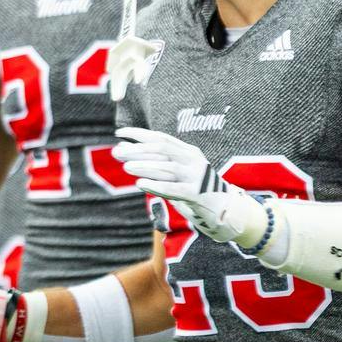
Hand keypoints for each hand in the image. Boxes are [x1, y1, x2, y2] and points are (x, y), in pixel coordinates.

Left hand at [112, 127, 265, 249]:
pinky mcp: (198, 194)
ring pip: (168, 167)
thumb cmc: (193, 189)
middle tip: (117, 152)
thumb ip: (155, 161)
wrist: (225, 209)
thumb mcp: (176, 171)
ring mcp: (197, 176)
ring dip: (145, 166)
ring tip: (126, 166)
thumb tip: (124, 150)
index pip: (161, 137)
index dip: (140, 134)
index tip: (120, 133)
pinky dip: (156, 185)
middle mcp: (194, 160)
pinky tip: (140, 183)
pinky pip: (174, 189)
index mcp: (188, 151)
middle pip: (162, 150)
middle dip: (138, 150)